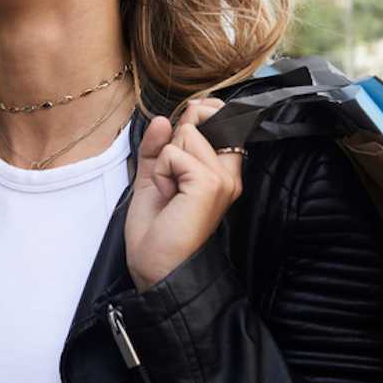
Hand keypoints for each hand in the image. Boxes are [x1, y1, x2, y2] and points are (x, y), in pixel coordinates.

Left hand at [125, 98, 243, 291]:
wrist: (156, 268)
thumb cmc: (156, 231)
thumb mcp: (153, 179)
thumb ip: (157, 147)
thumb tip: (163, 119)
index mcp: (221, 172)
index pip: (221, 120)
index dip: (196, 115)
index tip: (182, 126)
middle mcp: (228, 174)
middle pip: (196, 124)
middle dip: (170, 146)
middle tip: (168, 184)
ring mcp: (222, 179)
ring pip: (185, 135)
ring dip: (163, 162)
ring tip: (168, 193)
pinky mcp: (210, 184)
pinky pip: (174, 153)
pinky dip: (160, 172)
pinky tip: (167, 196)